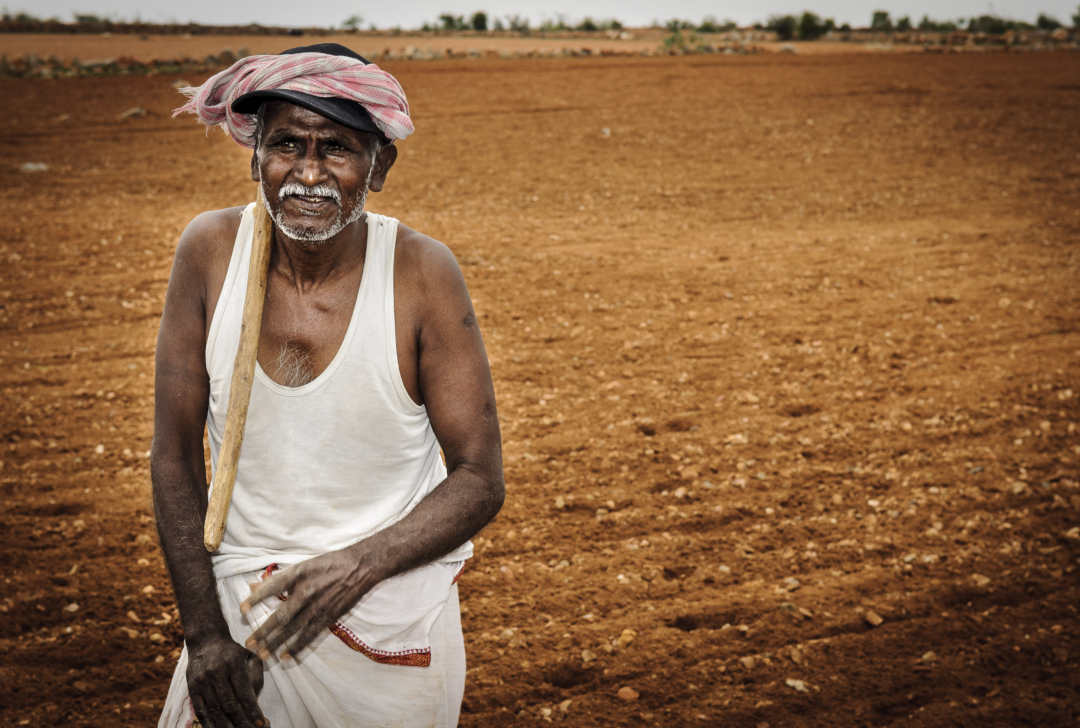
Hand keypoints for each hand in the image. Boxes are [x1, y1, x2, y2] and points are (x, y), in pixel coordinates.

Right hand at [186, 634, 265, 727]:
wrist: (206, 641)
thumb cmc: (233, 653)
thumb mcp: (250, 657)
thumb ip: (256, 678)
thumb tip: (254, 701)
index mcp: (234, 663)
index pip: (244, 692)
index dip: (253, 710)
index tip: (261, 723)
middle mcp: (216, 672)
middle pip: (230, 704)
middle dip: (242, 722)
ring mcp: (202, 681)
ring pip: (215, 710)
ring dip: (227, 726)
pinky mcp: (192, 689)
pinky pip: (201, 711)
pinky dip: (210, 724)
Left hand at [242, 545, 380, 660]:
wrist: (360, 567)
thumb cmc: (330, 563)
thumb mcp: (303, 565)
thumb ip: (278, 577)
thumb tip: (254, 586)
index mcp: (299, 576)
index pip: (273, 588)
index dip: (257, 599)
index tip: (242, 609)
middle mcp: (307, 593)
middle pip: (281, 616)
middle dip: (263, 631)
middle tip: (249, 644)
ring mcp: (318, 607)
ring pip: (293, 630)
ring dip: (276, 643)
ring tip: (262, 655)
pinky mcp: (328, 617)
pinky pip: (310, 636)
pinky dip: (297, 647)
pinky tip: (285, 656)